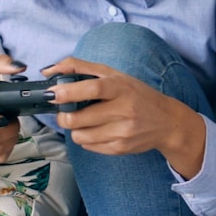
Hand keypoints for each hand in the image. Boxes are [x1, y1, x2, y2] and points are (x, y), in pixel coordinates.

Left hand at [46, 56, 206, 177]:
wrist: (167, 122)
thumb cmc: (136, 94)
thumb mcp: (113, 74)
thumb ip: (79, 67)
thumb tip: (48, 71)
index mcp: (121, 87)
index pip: (92, 89)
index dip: (68, 92)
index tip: (53, 94)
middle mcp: (124, 110)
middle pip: (79, 118)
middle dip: (64, 116)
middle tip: (65, 111)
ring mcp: (122, 132)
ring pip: (80, 136)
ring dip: (74, 129)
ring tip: (83, 121)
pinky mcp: (121, 148)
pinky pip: (89, 147)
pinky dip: (86, 138)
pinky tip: (96, 130)